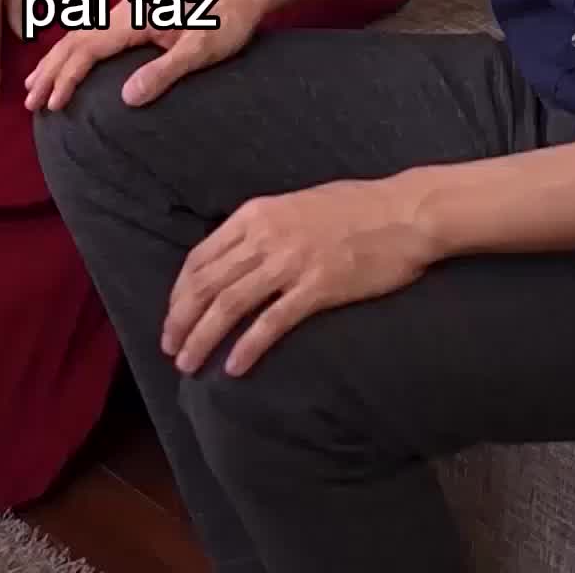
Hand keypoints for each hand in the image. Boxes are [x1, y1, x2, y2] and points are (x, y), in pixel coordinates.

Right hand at [24, 0, 263, 112]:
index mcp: (136, 17)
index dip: (66, 77)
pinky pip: (95, 34)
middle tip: (30, 102)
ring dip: (57, 60)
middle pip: (77, 39)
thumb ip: (165, 72)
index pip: (89, 49)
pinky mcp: (138, 17)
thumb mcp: (202, 51)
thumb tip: (126, 98)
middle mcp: (127, 10)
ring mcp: (131, 11)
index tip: (51, 105)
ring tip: (36, 85)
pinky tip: (70, 63)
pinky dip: (75, 51)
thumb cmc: (228, 21)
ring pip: (82, 35)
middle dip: (51, 71)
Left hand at [163, 177, 434, 378]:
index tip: (172, 317)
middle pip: (208, 283)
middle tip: (170, 349)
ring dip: (203, 337)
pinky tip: (234, 368)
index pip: (201, 257)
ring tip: (188, 364)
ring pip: (230, 304)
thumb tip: (237, 256)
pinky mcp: (318, 287)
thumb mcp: (295, 205)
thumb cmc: (355, 208)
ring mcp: (291, 262)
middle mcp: (265, 236)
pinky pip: (272, 322)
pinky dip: (248, 346)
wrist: (404, 212)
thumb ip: (263, 228)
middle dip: (181, 320)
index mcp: (256, 214)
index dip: (180, 292)